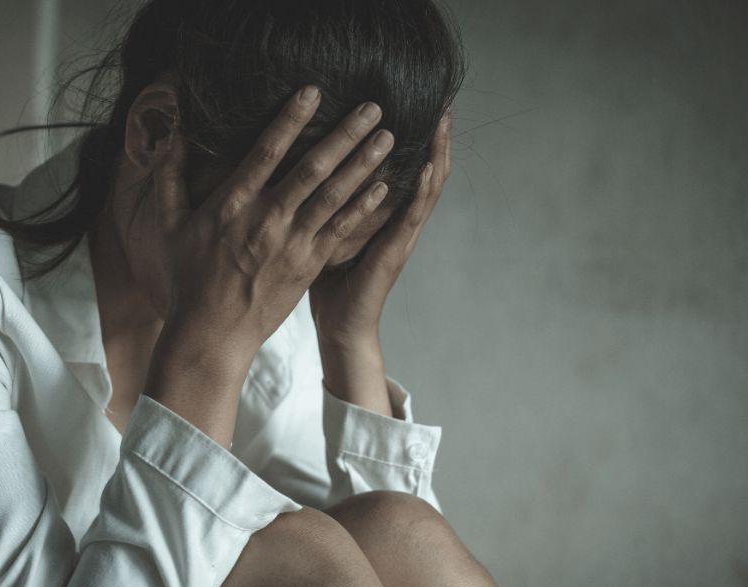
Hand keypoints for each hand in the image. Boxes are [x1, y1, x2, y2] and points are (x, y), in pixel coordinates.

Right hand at [151, 85, 397, 367]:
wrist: (212, 333)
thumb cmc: (188, 278)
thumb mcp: (169, 226)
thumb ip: (170, 178)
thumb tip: (172, 138)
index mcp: (232, 204)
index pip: (266, 151)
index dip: (291, 119)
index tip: (313, 91)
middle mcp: (267, 219)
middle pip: (313, 167)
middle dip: (345, 134)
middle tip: (372, 106)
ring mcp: (292, 243)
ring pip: (334, 195)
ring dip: (363, 164)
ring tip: (388, 137)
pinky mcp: (308, 265)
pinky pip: (341, 230)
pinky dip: (363, 207)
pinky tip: (384, 187)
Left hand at [309, 108, 452, 351]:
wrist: (339, 325)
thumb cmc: (328, 280)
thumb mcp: (328, 228)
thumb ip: (328, 199)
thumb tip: (303, 163)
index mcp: (385, 214)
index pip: (407, 168)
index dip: (417, 139)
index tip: (419, 103)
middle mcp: (399, 221)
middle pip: (426, 170)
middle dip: (435, 137)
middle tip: (442, 101)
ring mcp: (401, 236)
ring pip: (428, 188)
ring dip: (437, 154)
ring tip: (443, 122)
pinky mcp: (395, 252)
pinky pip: (412, 216)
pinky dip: (423, 191)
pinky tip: (429, 168)